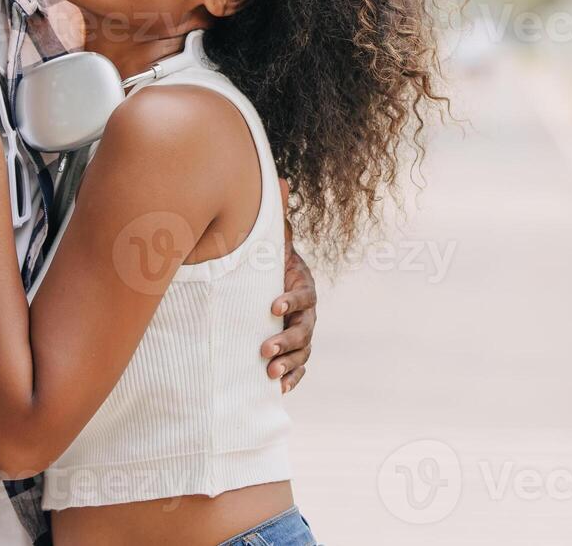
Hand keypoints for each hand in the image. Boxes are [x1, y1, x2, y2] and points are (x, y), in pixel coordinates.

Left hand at [262, 178, 315, 392]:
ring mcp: (303, 332)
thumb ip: (275, 217)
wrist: (268, 284)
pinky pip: (300, 368)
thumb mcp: (271, 241)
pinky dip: (293, 379)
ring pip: (303, 351)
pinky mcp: (295, 351)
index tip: (271, 307)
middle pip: (305, 328)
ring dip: (288, 363)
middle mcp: (307, 311)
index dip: (290, 300)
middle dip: (287, 340)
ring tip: (268, 374)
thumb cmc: (268, 262)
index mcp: (302, 284)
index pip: (302, 294)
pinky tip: (280, 390)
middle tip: (264, 349)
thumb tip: (282, 180)